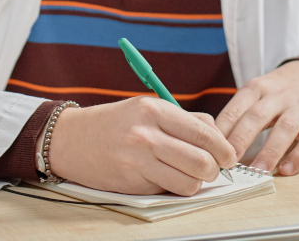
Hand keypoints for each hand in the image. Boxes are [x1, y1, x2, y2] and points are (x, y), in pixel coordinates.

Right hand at [48, 97, 236, 195]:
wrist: (71, 139)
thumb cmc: (113, 123)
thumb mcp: (146, 108)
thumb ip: (183, 120)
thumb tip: (218, 137)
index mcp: (154, 110)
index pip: (205, 133)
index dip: (224, 148)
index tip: (228, 155)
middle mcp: (147, 134)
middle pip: (203, 160)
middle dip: (214, 169)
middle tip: (211, 168)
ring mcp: (138, 160)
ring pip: (190, 182)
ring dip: (196, 182)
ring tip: (188, 174)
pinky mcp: (132, 182)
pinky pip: (169, 190)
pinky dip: (175, 188)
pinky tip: (166, 177)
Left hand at [215, 60, 298, 175]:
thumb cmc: (275, 92)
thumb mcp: (255, 92)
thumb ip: (238, 113)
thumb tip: (213, 142)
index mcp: (256, 87)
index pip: (236, 108)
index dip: (223, 129)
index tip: (212, 149)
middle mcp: (278, 96)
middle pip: (257, 116)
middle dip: (241, 139)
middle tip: (228, 161)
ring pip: (284, 129)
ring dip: (270, 151)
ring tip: (257, 170)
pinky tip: (286, 170)